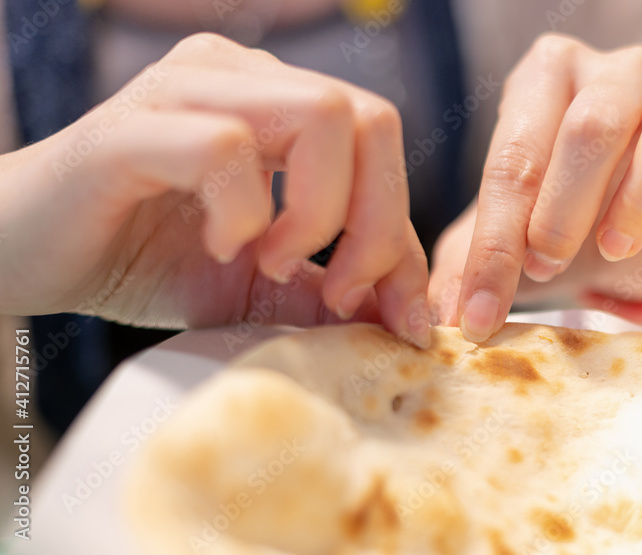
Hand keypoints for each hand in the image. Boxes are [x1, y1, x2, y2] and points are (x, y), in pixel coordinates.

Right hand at [0, 33, 430, 346]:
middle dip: (378, 223)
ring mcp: (187, 90)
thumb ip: (332, 290)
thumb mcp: (259, 285)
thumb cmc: (144, 260)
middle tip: (335, 289)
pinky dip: (242, 212)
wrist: (30, 260)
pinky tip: (216, 245)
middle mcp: (240, 76)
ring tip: (268, 262)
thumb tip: (412, 320)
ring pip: (320, 116)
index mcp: (277, 100)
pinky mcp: (132, 128)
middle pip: (370, 118)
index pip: (381, 138)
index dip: (402, 230)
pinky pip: (228, 147)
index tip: (392, 312)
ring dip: (317, 213)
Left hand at [430, 34, 641, 339]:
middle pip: (591, 127)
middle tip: (546, 265)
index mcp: (546, 78)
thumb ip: (470, 261)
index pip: (514, 159)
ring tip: (615, 247)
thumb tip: (439, 312)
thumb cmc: (565, 220)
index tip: (479, 312)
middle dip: (561, 210)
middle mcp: (616, 72)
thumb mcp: (510, 237)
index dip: (495, 244)